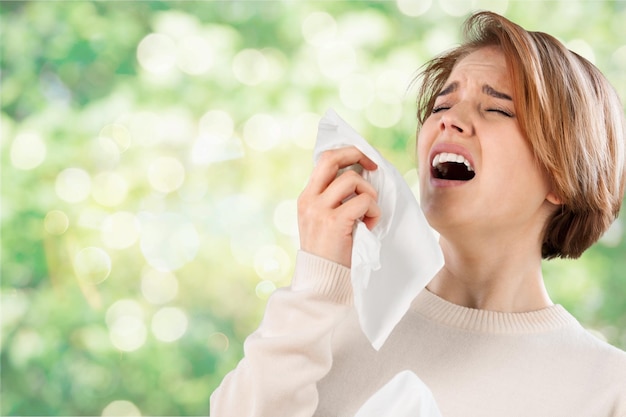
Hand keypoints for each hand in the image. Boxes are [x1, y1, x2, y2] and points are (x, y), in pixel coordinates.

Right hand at [297, 147, 380, 266]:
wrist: (321, 282)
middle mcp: (309, 200)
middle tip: (374, 167)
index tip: (365, 162)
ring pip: (352, 180)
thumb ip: (333, 200)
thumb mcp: (323, 222)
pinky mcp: (334, 222)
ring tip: (368, 214)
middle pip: (332, 159)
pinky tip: (369, 226)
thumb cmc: (329, 253)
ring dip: (369, 195)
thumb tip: (360, 176)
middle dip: (357, 155)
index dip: (347, 154)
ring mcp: (320, 210)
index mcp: (306, 198)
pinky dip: (373, 211)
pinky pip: (363, 202)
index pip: (324, 160)